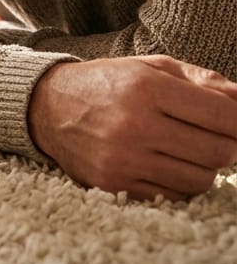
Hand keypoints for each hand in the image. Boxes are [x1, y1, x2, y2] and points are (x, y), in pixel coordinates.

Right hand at [27, 55, 236, 200]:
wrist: (46, 107)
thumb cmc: (105, 84)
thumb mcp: (150, 67)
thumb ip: (201, 80)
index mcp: (146, 88)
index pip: (223, 116)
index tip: (235, 121)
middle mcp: (134, 125)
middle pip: (218, 152)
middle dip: (227, 146)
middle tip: (214, 138)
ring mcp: (122, 159)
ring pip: (200, 180)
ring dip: (204, 167)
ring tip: (188, 151)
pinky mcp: (112, 184)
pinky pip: (172, 196)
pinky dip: (180, 184)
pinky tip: (167, 165)